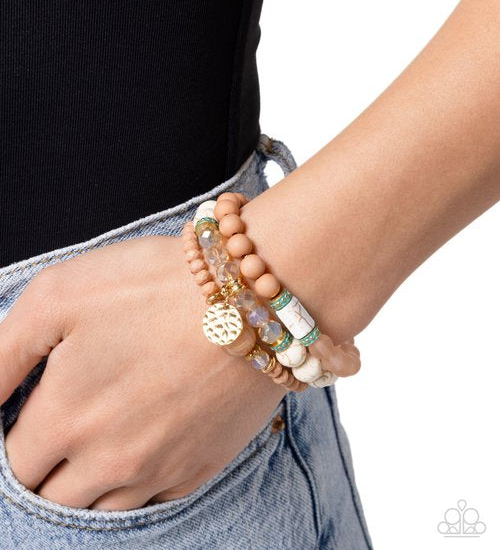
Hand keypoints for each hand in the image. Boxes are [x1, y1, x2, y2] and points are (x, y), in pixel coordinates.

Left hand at [0, 235, 283, 509]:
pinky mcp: (201, 467)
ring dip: (88, 480)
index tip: (30, 410)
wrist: (254, 294)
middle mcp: (108, 461)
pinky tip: (144, 442)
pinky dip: (137, 481)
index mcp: (64, 420)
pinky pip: (152, 500)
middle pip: (52, 495)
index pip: (11, 462)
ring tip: (102, 436)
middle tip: (64, 422)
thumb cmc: (155, 285)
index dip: (13, 435)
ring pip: (100, 507)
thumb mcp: (59, 295)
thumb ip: (1, 353)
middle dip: (46, 465)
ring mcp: (159, 470)